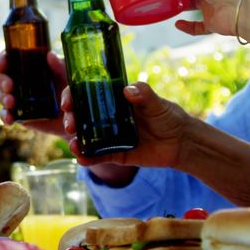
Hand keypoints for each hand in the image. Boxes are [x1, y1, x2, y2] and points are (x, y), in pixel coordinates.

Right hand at [0, 50, 66, 135]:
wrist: (76, 113)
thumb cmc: (70, 86)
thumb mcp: (67, 73)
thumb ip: (59, 65)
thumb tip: (49, 55)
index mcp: (26, 63)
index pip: (7, 57)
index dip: (1, 59)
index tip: (3, 64)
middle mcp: (17, 79)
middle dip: (0, 80)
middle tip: (10, 86)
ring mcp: (16, 96)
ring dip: (2, 97)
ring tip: (12, 103)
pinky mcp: (18, 113)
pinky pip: (5, 114)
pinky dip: (5, 116)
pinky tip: (11, 119)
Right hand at [62, 82, 193, 169]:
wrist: (182, 143)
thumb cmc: (168, 117)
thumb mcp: (157, 103)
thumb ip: (144, 95)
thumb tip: (127, 90)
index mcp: (112, 99)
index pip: (85, 94)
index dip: (72, 96)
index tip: (68, 102)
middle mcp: (106, 117)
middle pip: (80, 117)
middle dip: (71, 120)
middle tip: (70, 125)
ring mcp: (109, 137)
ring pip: (85, 138)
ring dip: (75, 141)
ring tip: (74, 145)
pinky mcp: (115, 154)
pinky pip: (97, 156)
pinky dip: (87, 158)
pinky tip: (81, 159)